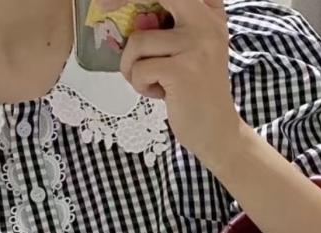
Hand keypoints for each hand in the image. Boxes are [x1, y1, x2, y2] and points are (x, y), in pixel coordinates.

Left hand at [112, 0, 242, 166]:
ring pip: (138, 41)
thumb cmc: (196, 91)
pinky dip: (139, 84)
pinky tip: (157, 94)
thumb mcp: (190, 49)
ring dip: (131, 66)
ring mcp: (195, 46)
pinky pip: (140, 69)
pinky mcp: (181, 71)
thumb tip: (129, 14)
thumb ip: (169, 27)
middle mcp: (206, 23)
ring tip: (148, 81)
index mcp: (209, 13)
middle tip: (104, 5)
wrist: (217, 131)